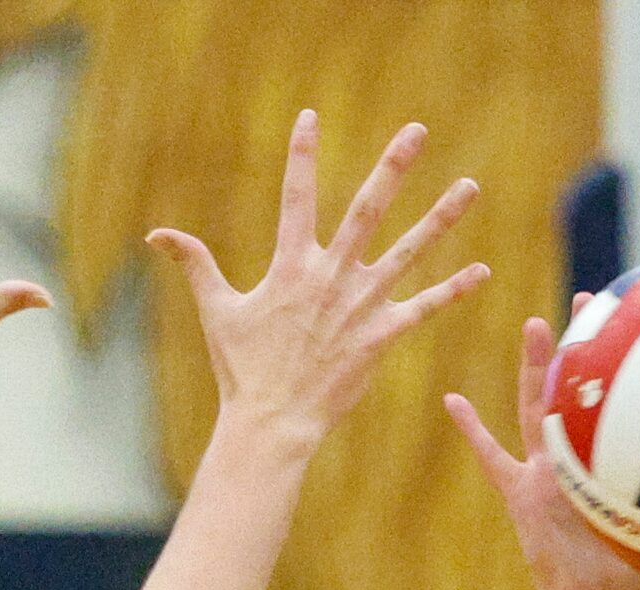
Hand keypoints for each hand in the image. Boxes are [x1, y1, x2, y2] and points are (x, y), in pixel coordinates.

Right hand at [151, 113, 489, 450]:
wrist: (272, 421)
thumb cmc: (242, 369)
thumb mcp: (216, 310)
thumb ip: (195, 265)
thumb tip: (156, 234)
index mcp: (290, 265)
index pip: (296, 195)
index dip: (302, 155)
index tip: (311, 117)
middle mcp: (331, 276)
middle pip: (367, 209)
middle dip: (393, 167)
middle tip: (418, 131)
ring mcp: (360, 305)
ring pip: (409, 251)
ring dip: (440, 218)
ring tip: (470, 186)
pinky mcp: (382, 336)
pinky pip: (424, 308)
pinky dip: (453, 291)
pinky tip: (483, 272)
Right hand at [447, 301, 639, 589]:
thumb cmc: (633, 587)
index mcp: (612, 469)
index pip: (623, 407)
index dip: (631, 368)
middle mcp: (581, 463)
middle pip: (580, 391)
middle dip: (585, 345)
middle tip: (593, 298)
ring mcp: (547, 475)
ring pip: (537, 408)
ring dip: (534, 367)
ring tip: (534, 323)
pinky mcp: (520, 496)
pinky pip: (492, 457)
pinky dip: (472, 430)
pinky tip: (453, 400)